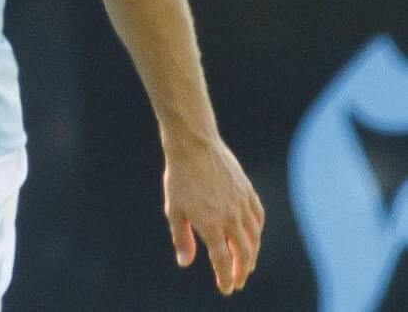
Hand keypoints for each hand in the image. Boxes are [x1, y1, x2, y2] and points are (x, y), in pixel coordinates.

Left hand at [162, 134, 264, 295]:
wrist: (194, 145)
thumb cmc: (180, 177)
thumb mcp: (174, 209)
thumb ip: (181, 238)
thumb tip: (186, 263)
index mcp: (211, 224)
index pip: (223, 261)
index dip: (226, 278)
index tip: (226, 288)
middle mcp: (231, 217)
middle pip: (244, 254)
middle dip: (242, 272)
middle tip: (237, 281)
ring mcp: (242, 204)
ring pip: (254, 238)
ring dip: (252, 255)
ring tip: (246, 264)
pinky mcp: (248, 192)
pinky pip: (258, 218)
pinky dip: (257, 232)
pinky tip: (253, 237)